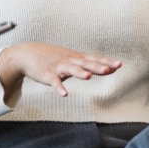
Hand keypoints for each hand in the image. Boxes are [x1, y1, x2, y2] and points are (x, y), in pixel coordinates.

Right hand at [0, 42, 120, 99]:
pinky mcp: (47, 75)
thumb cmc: (55, 57)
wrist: (28, 53)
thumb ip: (89, 64)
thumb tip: (109, 67)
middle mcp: (70, 61)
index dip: (107, 62)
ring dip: (79, 73)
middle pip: (86, 64)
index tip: (119, 65)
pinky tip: (65, 94)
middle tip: (109, 69)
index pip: (95, 59)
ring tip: (88, 77)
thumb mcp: (73, 58)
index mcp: (77, 58)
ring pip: (71, 70)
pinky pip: (54, 82)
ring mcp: (58, 67)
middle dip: (97, 66)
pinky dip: (59, 88)